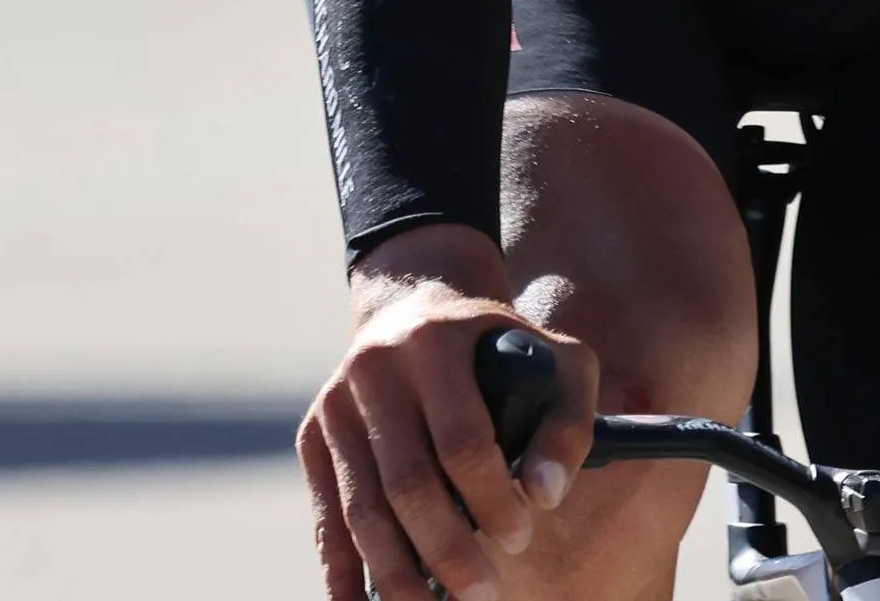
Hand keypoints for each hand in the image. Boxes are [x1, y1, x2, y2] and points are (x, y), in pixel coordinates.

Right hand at [298, 222, 595, 600]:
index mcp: (435, 344)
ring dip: (396, 574)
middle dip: (446, 549)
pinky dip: (341, 572)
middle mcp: (375, 371)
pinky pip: (326, 517)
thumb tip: (545, 496)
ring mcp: (335, 406)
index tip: (520, 538)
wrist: (413, 306)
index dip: (490, 497)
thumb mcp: (553, 358)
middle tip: (483, 595)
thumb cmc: (499, 346)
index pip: (460, 437)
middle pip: (406, 482)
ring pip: (362, 509)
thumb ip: (567, 423)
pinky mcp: (312, 438)